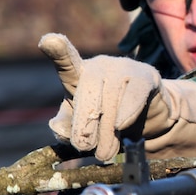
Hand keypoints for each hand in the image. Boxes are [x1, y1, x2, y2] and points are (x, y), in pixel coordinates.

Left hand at [39, 33, 177, 160]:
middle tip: (84, 147)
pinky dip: (126, 112)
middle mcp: (99, 66)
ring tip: (105, 153)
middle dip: (85, 123)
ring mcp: (124, 68)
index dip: (58, 51)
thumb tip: (58, 127)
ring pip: (111, 98)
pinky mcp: (146, 75)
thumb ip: (66, 126)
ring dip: (106, 130)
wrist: (147, 117)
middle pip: (88, 91)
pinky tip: (121, 125)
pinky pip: (134, 94)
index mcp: (78, 75)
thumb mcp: (81, 124)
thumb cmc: (106, 118)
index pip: (66, 63)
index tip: (48, 41)